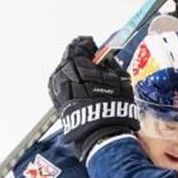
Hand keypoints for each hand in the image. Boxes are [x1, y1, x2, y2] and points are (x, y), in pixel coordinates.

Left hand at [47, 35, 139, 158]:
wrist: (102, 133)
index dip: (87, 44)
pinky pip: (62, 85)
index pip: (78, 45)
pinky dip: (70, 83)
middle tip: (93, 61)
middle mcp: (62, 74)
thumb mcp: (120, 78)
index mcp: (76, 64)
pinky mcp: (57, 101)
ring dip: (74, 71)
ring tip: (89, 77)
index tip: (94, 46)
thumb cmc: (113, 106)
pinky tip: (81, 88)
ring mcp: (57, 89)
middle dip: (80, 58)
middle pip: (69, 58)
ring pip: (64, 72)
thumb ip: (110, 64)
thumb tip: (105, 59)